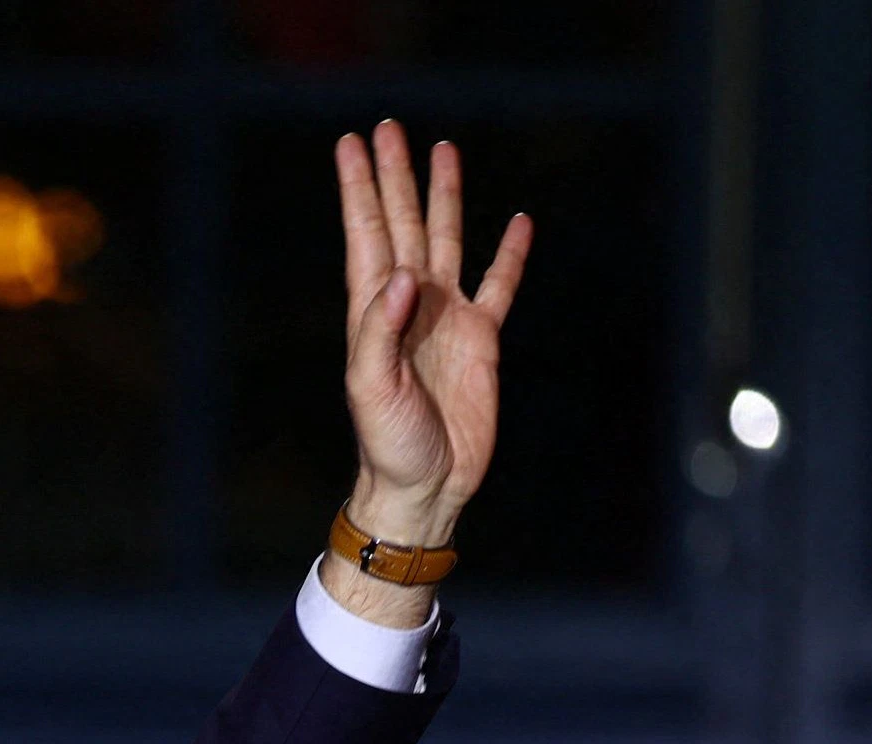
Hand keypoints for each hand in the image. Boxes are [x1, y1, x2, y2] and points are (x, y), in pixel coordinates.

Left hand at [329, 120, 529, 582]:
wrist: (427, 487)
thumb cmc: (388, 443)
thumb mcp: (371, 388)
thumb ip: (381, 331)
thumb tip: (405, 277)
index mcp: (375, 310)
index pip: (368, 234)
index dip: (360, 189)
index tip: (352, 143)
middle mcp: (410, 305)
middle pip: (405, 223)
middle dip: (396, 177)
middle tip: (391, 128)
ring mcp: (446, 318)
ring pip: (448, 241)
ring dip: (445, 198)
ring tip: (443, 152)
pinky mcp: (481, 340)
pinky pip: (499, 286)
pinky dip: (510, 255)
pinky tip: (518, 222)